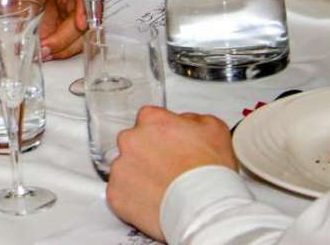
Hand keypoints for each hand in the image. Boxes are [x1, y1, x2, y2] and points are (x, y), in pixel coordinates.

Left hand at [0, 0, 86, 58]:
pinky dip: (61, 50)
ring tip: (44, 51)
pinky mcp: (61, 26)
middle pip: (86, 14)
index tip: (81, 23)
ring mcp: (66, 10)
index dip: (86, 6)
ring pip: (82, 31)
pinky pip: (71, 41)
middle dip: (72, 33)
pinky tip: (47, 53)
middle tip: (50, 44)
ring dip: (67, 45)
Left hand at [105, 107, 235, 238]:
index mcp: (151, 120)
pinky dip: (133, 199)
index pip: (148, 120)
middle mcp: (130, 140)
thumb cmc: (211, 173)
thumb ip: (192, 119)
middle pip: (133, 143)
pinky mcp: (116, 194)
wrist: (205, 210)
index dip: (161, 136)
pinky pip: (121, 193)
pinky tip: (153, 202)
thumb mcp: (214, 129)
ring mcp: (120, 168)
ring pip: (125, 169)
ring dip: (139, 177)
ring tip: (163, 189)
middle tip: (167, 171)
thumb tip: (184, 122)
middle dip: (147, 155)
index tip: (169, 148)